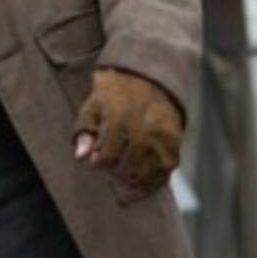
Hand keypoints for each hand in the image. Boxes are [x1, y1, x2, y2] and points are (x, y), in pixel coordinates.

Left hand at [73, 68, 181, 195]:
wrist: (151, 77)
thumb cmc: (116, 94)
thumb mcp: (94, 106)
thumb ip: (84, 130)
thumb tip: (81, 157)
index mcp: (120, 117)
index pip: (106, 156)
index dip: (97, 162)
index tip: (96, 158)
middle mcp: (144, 128)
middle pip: (127, 169)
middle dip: (114, 172)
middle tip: (110, 165)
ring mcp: (162, 137)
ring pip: (147, 174)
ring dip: (132, 178)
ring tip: (123, 170)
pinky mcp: (175, 143)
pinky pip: (164, 172)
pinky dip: (152, 179)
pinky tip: (140, 175)